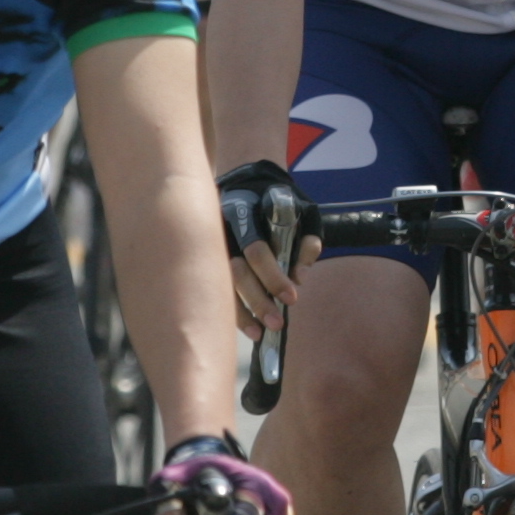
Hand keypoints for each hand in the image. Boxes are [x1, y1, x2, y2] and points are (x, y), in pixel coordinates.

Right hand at [217, 156, 316, 327]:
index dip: (273, 276)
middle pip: (236, 272)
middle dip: (257, 300)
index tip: (292, 298)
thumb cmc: (278, 199)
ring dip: (240, 312)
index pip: (256, 250)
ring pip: (221, 283)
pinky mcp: (207, 258)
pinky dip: (231, 309)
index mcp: (245, 214)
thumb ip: (307, 239)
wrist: (245, 181)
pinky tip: (246, 327)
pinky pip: (217, 287)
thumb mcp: (302, 209)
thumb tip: (300, 276)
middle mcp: (222, 231)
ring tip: (259, 334)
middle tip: (277, 324)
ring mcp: (211, 245)